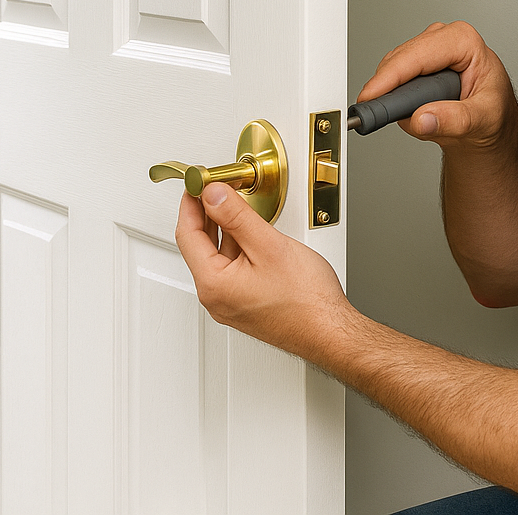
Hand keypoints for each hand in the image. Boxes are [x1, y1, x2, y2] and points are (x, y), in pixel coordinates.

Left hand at [175, 184, 357, 361]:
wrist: (330, 332)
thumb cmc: (306, 301)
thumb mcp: (268, 246)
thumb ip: (237, 216)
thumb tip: (213, 195)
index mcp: (213, 284)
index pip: (187, 235)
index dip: (191, 204)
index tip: (196, 184)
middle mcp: (216, 298)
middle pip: (199, 246)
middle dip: (206, 214)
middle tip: (213, 188)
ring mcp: (230, 303)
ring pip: (217, 256)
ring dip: (223, 229)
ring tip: (235, 204)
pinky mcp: (245, 304)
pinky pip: (231, 269)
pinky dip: (237, 246)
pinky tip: (250, 232)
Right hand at [357, 21, 517, 152]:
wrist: (493, 124)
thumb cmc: (494, 114)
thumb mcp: (483, 121)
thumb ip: (454, 121)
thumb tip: (421, 119)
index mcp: (464, 42)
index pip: (417, 56)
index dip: (390, 77)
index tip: (370, 97)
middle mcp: (444, 38)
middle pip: (400, 60)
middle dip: (388, 89)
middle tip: (374, 116)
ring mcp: (429, 49)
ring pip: (393, 68)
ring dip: (393, 95)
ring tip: (401, 117)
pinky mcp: (418, 62)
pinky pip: (394, 76)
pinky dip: (395, 97)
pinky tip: (409, 111)